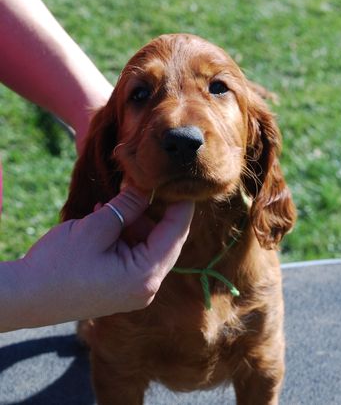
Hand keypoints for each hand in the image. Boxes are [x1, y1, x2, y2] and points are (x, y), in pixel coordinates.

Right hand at [6, 188, 193, 328]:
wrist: (24, 298)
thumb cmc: (57, 265)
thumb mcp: (96, 228)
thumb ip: (127, 205)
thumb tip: (146, 184)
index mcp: (145, 276)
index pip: (177, 232)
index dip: (181, 203)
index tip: (180, 179)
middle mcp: (145, 287)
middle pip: (163, 238)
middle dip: (152, 209)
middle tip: (142, 181)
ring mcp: (133, 289)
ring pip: (146, 244)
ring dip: (134, 219)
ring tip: (115, 200)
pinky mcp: (120, 286)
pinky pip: (132, 253)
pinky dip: (123, 233)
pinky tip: (106, 215)